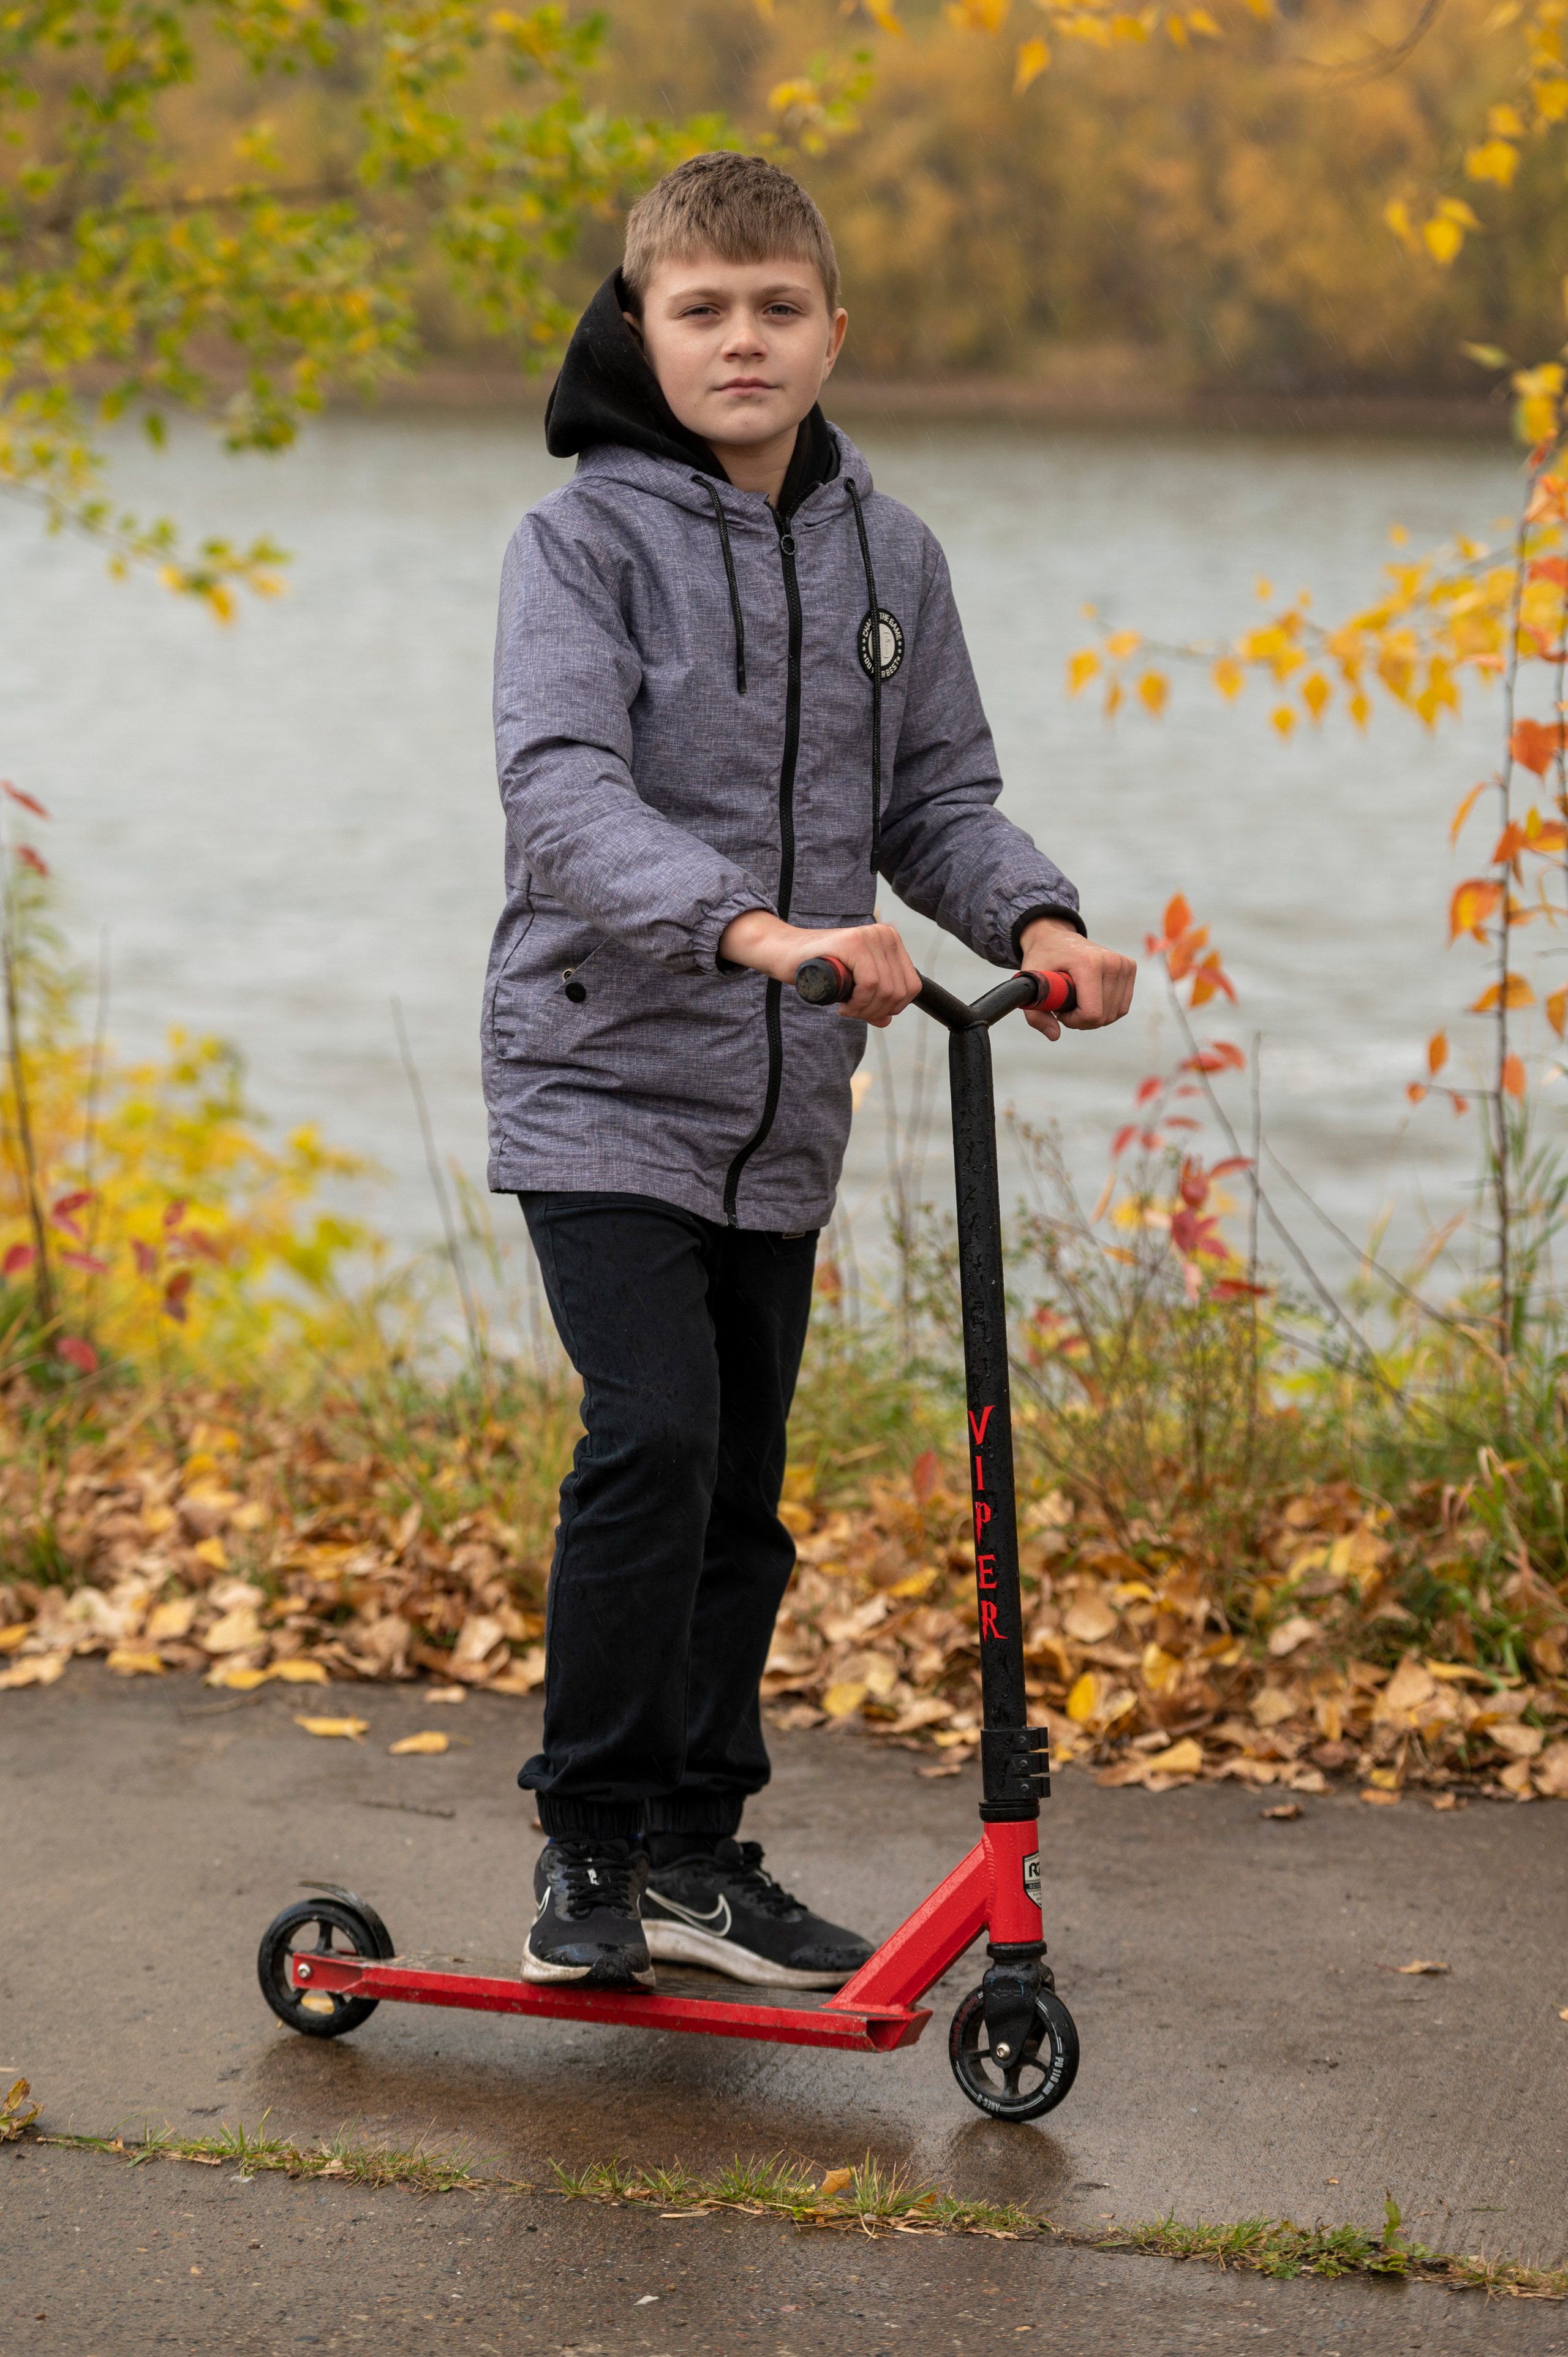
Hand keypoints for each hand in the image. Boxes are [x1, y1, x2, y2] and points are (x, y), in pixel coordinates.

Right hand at [718, 910, 920, 1027]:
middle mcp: (884, 934)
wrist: (785, 953)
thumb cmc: (819, 970)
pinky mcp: (853, 942)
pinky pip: (870, 984)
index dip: (892, 1008)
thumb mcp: (854, 986)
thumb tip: (887, 1019)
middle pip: (900, 991)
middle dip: (877, 1011)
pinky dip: (858, 1003)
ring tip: (847, 1008)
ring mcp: (869, 936)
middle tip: (853, 1012)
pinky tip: (843, 1005)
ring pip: (886, 990)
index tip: (868, 1011)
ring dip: (865, 1010)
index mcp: (891, 941)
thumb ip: (873, 1000)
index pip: (912, 986)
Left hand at [1018, 918, 1136, 1040]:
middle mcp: (1111, 961)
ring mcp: (1124, 964)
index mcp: (1089, 963)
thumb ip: (1036, 1015)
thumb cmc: (1042, 959)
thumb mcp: (1031, 984)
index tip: (1059, 1011)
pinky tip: (1090, 998)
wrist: (1055, 937)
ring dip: (1093, 1016)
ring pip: (1114, 1014)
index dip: (1073, 1021)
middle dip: (1081, 1019)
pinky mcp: (1129, 967)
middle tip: (1065, 1006)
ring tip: (1076, 1001)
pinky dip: (1106, 1010)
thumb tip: (1054, 1036)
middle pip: (1103, 1016)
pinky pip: (1121, 1006)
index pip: (1091, 1013)